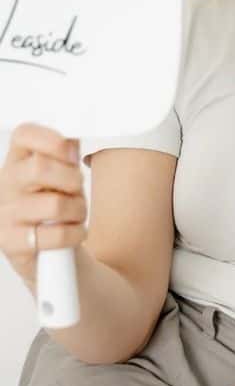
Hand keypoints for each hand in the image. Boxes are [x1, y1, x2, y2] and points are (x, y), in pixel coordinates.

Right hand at [0, 124, 85, 285]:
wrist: (47, 251)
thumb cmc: (55, 204)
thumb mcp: (60, 173)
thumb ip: (65, 153)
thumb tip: (74, 136)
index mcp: (16, 159)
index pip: (24, 134)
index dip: (52, 140)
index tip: (72, 154)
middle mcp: (5, 184)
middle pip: (40, 167)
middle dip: (72, 179)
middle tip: (77, 189)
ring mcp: (5, 214)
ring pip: (54, 204)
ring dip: (78, 209)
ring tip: (77, 213)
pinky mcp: (12, 243)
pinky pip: (56, 234)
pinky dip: (75, 233)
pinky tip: (74, 232)